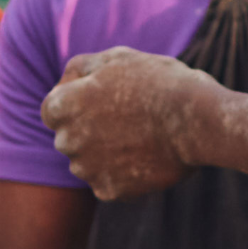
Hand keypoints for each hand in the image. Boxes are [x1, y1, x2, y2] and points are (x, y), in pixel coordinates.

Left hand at [42, 47, 209, 198]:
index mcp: (62, 105)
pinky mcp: (110, 191)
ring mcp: (87, 169)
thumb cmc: (158, 83)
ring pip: (88, 163)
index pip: (51, 111)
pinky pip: (110, 183)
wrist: (196, 120)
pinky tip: (147, 159)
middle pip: (69, 138)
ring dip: (106, 154)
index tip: (102, 101)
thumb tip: (65, 81)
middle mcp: (66, 140)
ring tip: (142, 138)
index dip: (75, 104)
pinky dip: (124, 175)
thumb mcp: (117, 58)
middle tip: (129, 119)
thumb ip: (82, 68)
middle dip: (89, 130)